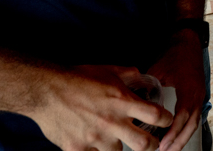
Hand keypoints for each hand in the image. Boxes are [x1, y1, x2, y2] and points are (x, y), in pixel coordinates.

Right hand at [25, 65, 172, 150]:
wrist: (46, 90)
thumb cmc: (77, 78)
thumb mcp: (108, 70)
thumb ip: (128, 74)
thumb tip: (141, 75)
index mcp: (122, 101)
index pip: (156, 115)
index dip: (166, 119)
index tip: (166, 120)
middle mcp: (112, 122)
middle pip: (144, 144)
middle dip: (151, 145)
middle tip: (150, 142)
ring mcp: (95, 138)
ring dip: (117, 146)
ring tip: (112, 138)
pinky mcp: (77, 149)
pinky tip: (91, 143)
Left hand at [148, 31, 205, 150]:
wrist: (188, 41)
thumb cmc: (176, 52)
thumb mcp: (158, 69)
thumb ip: (148, 87)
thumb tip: (134, 101)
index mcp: (189, 88)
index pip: (183, 115)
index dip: (173, 131)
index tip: (163, 143)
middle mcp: (197, 94)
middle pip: (191, 124)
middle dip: (179, 140)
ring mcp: (199, 96)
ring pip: (194, 123)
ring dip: (182, 137)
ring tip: (169, 148)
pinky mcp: (197, 96)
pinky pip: (194, 117)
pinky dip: (184, 129)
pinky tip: (175, 135)